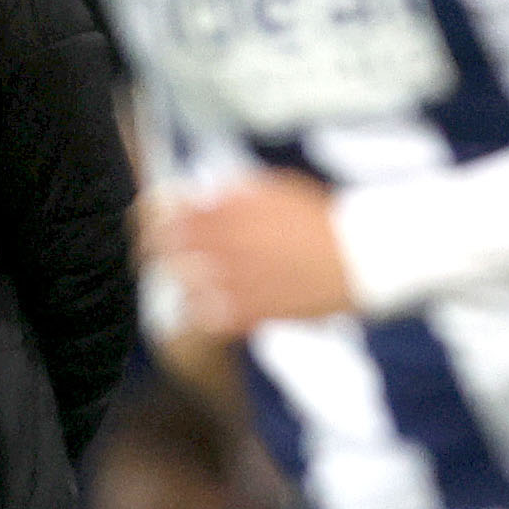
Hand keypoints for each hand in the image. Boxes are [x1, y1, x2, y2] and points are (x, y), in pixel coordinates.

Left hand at [142, 176, 354, 336]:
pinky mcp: (252, 311)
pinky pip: (206, 319)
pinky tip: (206, 311)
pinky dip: (200, 315)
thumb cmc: (322, 221)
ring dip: (181, 284)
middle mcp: (227, 242)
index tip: (148, 229)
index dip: (148, 223)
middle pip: (163, 251)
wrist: (360, 256)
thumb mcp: (276, 189)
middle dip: (152, 255)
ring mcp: (238, 279)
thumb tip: (204, 197)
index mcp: (230, 209)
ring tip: (188, 285)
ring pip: (181, 286)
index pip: (166, 215)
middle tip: (152, 259)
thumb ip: (234, 193)